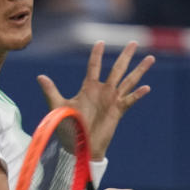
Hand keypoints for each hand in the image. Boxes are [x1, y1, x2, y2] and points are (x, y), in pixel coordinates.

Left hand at [37, 41, 154, 159]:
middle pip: (117, 69)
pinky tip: (146, 87)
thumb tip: (40, 76)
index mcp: (88, 88)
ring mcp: (112, 101)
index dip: (96, 54)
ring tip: (150, 58)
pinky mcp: (117, 112)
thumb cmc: (68, 127)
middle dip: (126, 56)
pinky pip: (129, 100)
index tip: (100, 42)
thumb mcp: (58, 106)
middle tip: (134, 42)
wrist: (78, 147)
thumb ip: (51, 91)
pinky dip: (138, 94)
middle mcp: (103, 91)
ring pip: (128, 81)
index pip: (94, 66)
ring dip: (139, 70)